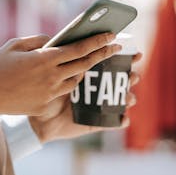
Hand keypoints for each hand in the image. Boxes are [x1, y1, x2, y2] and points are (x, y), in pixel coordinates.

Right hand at [0, 32, 121, 124]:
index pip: (79, 48)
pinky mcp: (45, 105)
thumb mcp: (15, 45)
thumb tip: (56, 40)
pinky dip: (68, 81)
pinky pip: (64, 91)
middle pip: (85, 64)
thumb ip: (38, 41)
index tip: (112, 36)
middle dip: (103, 54)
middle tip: (115, 47)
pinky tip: (68, 75)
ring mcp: (50, 93)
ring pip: (76, 79)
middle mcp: (51, 76)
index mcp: (44, 59)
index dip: (98, 42)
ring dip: (85, 69)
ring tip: (90, 60)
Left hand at [28, 52, 142, 143]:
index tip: (137, 53)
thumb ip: (70, 64)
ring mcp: (98, 106)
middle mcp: (98, 90)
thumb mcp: (57, 75)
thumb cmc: (45, 92)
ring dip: (129, 97)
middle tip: (134, 75)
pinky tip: (124, 118)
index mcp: (91, 75)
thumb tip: (84, 52)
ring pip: (120, 101)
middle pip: (121, 81)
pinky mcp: (96, 122)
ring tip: (129, 96)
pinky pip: (113, 122)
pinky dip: (121, 120)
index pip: (112, 63)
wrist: (38, 118)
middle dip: (132, 77)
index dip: (127, 58)